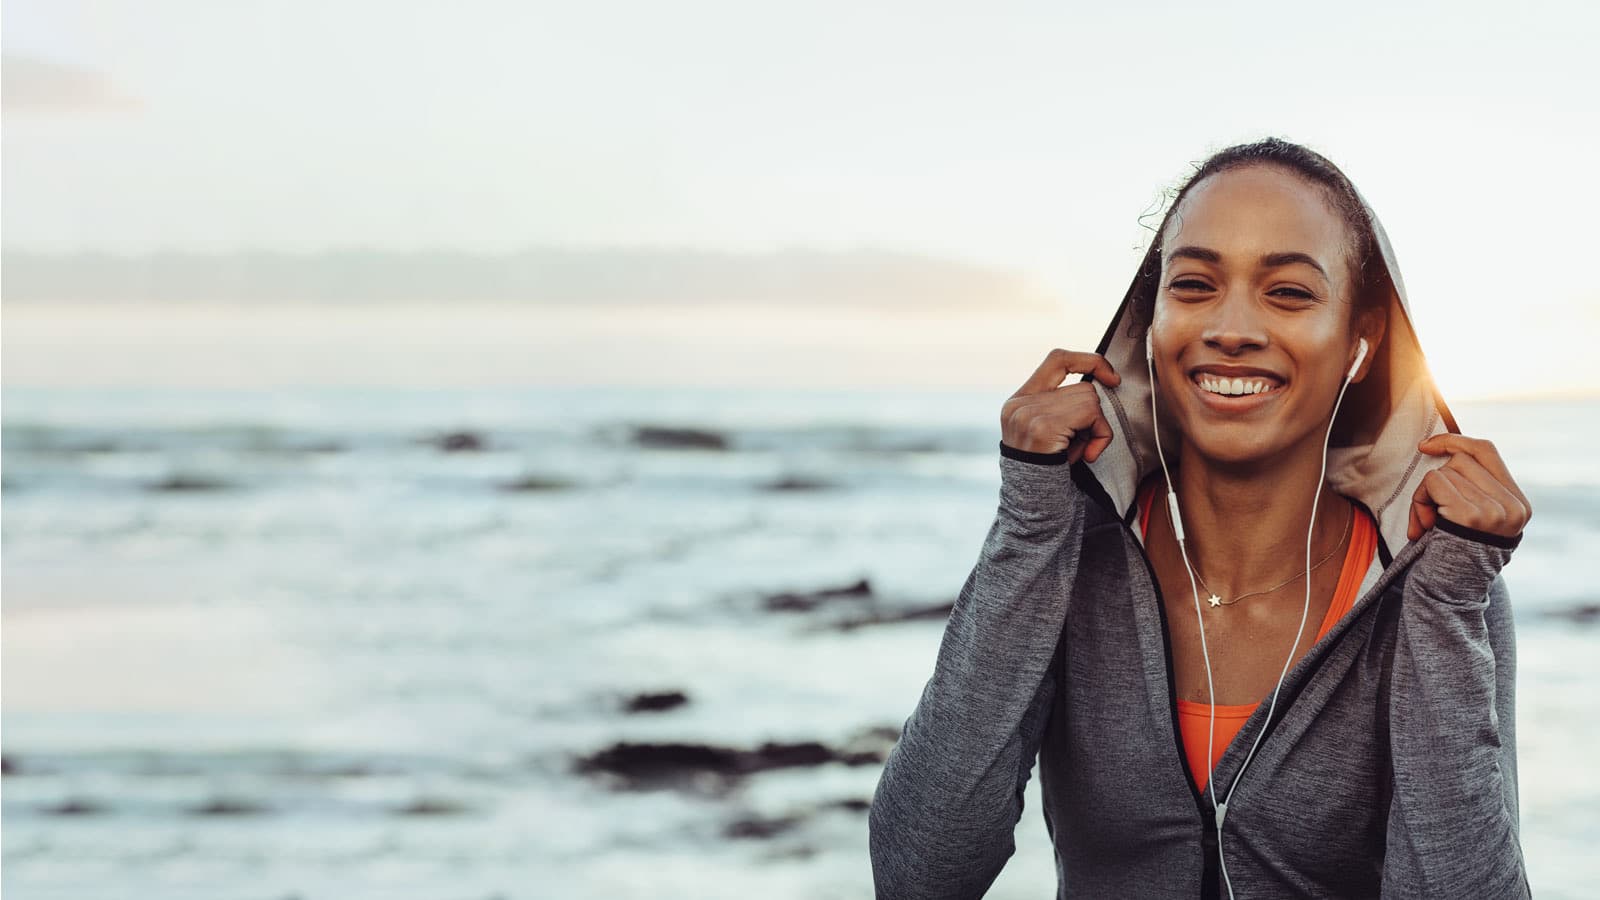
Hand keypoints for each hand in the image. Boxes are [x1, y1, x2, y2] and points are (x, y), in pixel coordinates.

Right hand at [1001, 349, 1119, 463]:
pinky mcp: (1044, 425)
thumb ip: (1063, 406)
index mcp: (1019, 400)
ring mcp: (1029, 413)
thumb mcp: (1050, 432)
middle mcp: (1020, 403)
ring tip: (1079, 451)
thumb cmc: (1048, 471)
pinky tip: (1085, 456)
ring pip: (1090, 399)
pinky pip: (1091, 415)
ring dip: (1095, 428)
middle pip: (1082, 387)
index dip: (1087, 360)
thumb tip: (1105, 382)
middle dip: (1092, 416)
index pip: (1057, 359)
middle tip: (1081, 444)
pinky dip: (1099, 436)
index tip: (1111, 377)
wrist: (1033, 504)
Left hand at [1407, 434, 1531, 540]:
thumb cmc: (1453, 552)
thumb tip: (1444, 447)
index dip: (1455, 441)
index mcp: (1517, 503)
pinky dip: (1420, 500)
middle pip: (1460, 460)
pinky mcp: (1471, 516)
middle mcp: (1512, 506)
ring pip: (1445, 471)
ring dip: (1424, 496)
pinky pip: (1434, 483)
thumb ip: (1472, 487)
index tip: (1427, 446)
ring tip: (1428, 524)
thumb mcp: (1473, 518)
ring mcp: (1495, 511)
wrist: (1449, 592)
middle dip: (1435, 481)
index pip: (1487, 451)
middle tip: (1428, 512)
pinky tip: (1423, 525)